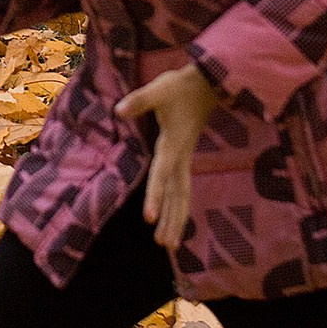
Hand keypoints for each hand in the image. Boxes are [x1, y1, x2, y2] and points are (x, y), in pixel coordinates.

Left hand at [115, 63, 220, 250]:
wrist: (208, 83)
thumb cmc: (181, 87)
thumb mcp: (159, 90)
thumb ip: (139, 101)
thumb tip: (119, 111)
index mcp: (172, 145)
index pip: (162, 175)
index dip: (155, 196)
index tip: (149, 218)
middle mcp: (181, 157)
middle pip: (177, 195)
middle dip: (171, 220)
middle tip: (163, 244)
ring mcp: (186, 159)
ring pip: (182, 195)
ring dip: (176, 219)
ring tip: (168, 244)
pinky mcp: (186, 156)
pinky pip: (183, 187)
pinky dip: (179, 206)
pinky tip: (175, 219)